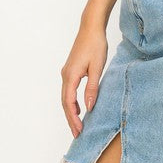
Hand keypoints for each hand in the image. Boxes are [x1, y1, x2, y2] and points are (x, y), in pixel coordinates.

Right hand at [60, 23, 107, 137]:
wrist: (91, 27)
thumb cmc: (95, 44)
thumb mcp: (97, 67)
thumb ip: (92, 88)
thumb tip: (88, 107)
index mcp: (70, 76)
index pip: (69, 103)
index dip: (73, 118)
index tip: (79, 131)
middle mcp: (65, 75)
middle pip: (65, 102)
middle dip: (70, 119)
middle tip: (77, 134)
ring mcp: (66, 72)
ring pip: (66, 97)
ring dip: (71, 111)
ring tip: (78, 125)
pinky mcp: (71, 69)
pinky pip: (69, 90)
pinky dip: (72, 101)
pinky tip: (79, 107)